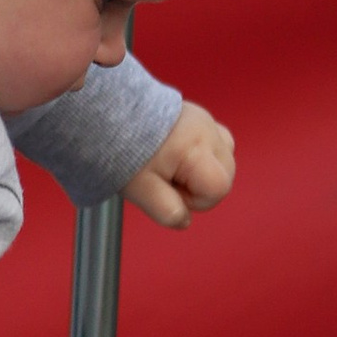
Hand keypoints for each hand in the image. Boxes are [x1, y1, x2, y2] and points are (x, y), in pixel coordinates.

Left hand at [124, 101, 235, 228]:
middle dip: (199, 186)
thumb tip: (183, 221)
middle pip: (226, 175)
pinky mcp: (200, 118)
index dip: (196, 199)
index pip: (219, 188)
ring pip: (224, 160)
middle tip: (167, 178)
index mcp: (196, 147)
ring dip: (202, 171)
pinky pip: (216, 144)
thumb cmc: (124, 149)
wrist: (110, 115)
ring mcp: (206, 121)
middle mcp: (207, 130)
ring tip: (172, 165)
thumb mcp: (142, 188)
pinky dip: (202, 156)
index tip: (169, 190)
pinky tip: (179, 155)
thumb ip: (166, 210)